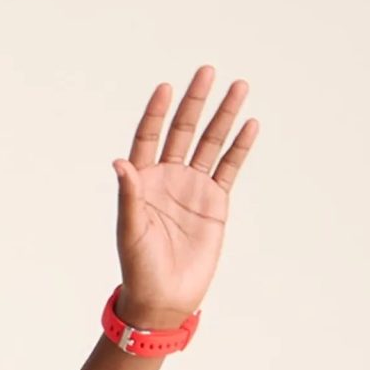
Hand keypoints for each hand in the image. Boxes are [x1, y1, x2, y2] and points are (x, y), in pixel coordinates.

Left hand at [110, 65, 257, 327]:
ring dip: (223, 115)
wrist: (165, 298)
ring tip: (239, 86)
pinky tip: (249, 123)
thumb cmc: (139, 268)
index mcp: (143, 182)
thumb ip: (129, 196)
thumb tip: (120, 162)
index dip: (157, 113)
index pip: (150, 138)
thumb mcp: (130, 231)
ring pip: (210, 143)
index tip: (166, 87)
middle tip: (207, 71)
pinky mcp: (215, 201)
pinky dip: (239, 146)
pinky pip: (229, 167)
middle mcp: (169, 178)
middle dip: (195, 102)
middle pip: (183, 131)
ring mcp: (193, 187)